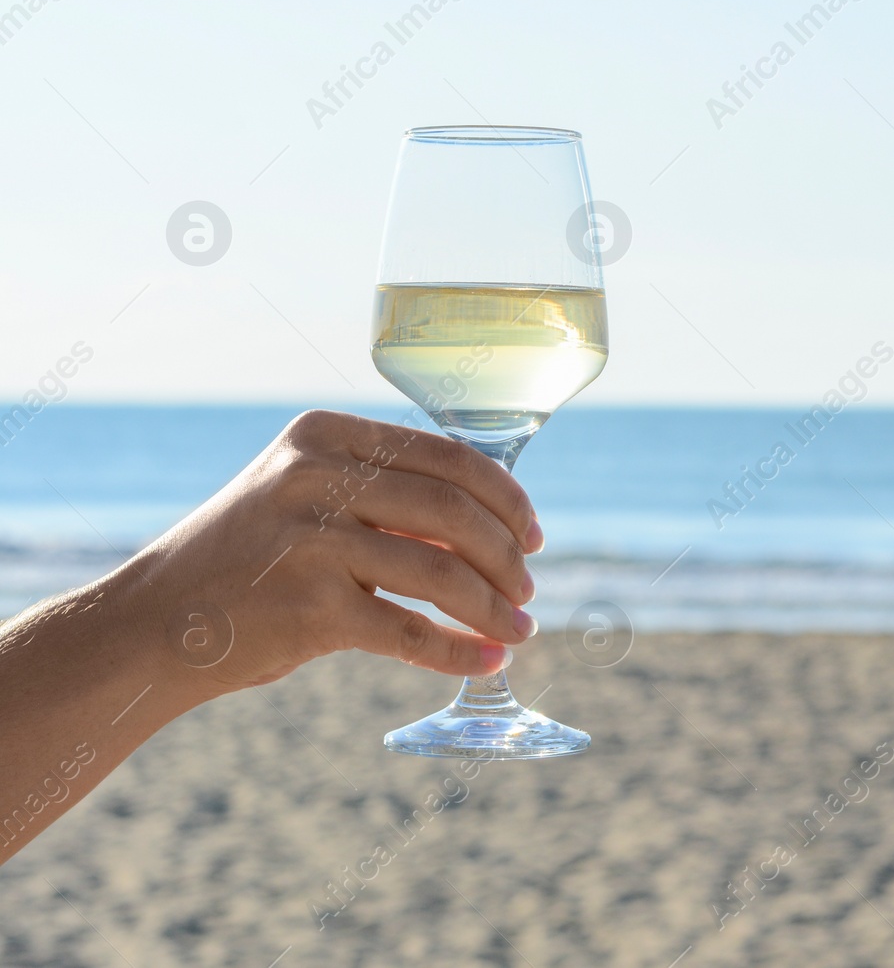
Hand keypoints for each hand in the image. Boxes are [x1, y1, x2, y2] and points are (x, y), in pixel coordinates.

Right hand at [119, 409, 541, 701]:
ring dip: (493, 607)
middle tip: (529, 590)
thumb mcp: (307, 499)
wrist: (153, 624)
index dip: (508, 499)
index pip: (449, 458)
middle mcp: (316, 477)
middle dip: (508, 556)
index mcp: (326, 436)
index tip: (534, 535)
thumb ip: (388, 499)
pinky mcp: (308, 609)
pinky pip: (409, 633)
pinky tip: (487, 662)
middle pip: (455, 512)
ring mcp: (310, 541)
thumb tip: (496, 526)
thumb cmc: (249, 562)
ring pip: (441, 573)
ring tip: (519, 630)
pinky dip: (459, 651)